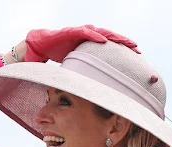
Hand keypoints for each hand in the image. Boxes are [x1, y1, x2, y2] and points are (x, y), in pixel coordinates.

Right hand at [24, 24, 139, 62]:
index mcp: (86, 43)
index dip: (120, 47)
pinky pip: (83, 33)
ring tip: (126, 42)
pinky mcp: (68, 32)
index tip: (133, 54)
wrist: (35, 49)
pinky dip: (94, 36)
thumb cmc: (52, 55)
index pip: (107, 44)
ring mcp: (77, 33)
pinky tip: (103, 40)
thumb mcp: (70, 65)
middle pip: (107, 37)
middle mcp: (84, 35)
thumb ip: (80, 72)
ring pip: (99, 32)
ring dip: (113, 37)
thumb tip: (87, 88)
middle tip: (136, 48)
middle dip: (122, 42)